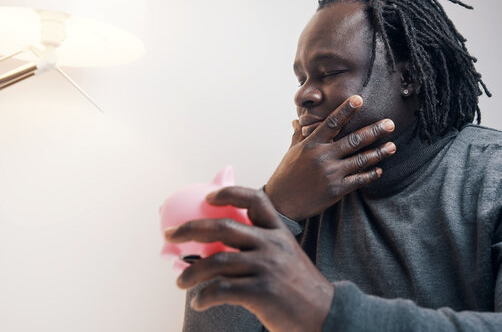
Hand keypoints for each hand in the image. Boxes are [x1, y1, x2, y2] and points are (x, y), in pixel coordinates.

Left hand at [164, 187, 333, 331]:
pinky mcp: (262, 292)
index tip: (208, 197)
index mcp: (279, 233)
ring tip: (180, 281)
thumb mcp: (287, 258)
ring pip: (216, 262)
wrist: (325, 315)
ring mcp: (267, 268)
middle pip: (224, 227)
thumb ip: (262, 246)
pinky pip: (221, 290)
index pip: (255, 201)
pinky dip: (204, 297)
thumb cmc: (299, 289)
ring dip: (191, 272)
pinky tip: (200, 302)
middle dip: (190, 228)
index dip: (229, 193)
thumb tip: (221, 245)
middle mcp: (272, 245)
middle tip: (170, 234)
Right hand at [265, 95, 395, 220]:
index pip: (332, 123)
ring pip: (360, 160)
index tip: (359, 99)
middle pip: (353, 140)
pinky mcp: (336, 189)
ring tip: (392, 146)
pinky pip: (359, 180)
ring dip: (379, 153)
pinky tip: (379, 170)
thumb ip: (298, 135)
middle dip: (374, 131)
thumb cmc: (286, 175)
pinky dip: (370, 174)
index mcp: (311, 144)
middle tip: (390, 123)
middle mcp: (323, 156)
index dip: (346, 110)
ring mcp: (331, 173)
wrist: (281, 204)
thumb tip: (296, 120)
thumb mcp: (291, 152)